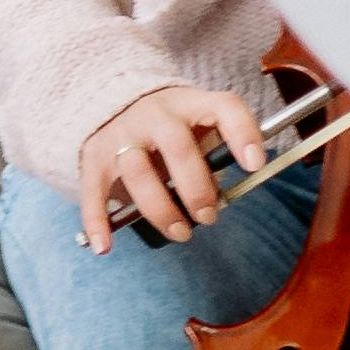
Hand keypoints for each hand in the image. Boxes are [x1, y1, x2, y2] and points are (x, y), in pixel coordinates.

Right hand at [75, 81, 273, 248]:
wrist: (113, 102)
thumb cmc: (171, 128)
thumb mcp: (196, 128)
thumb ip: (211, 157)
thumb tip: (218, 200)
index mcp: (191, 104)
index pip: (224, 108)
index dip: (243, 135)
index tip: (255, 165)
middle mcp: (156, 113)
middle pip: (178, 147)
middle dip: (197, 190)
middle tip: (208, 217)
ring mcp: (122, 133)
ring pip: (138, 171)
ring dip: (161, 210)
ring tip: (179, 232)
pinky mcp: (95, 155)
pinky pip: (94, 190)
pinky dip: (97, 221)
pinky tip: (104, 246)